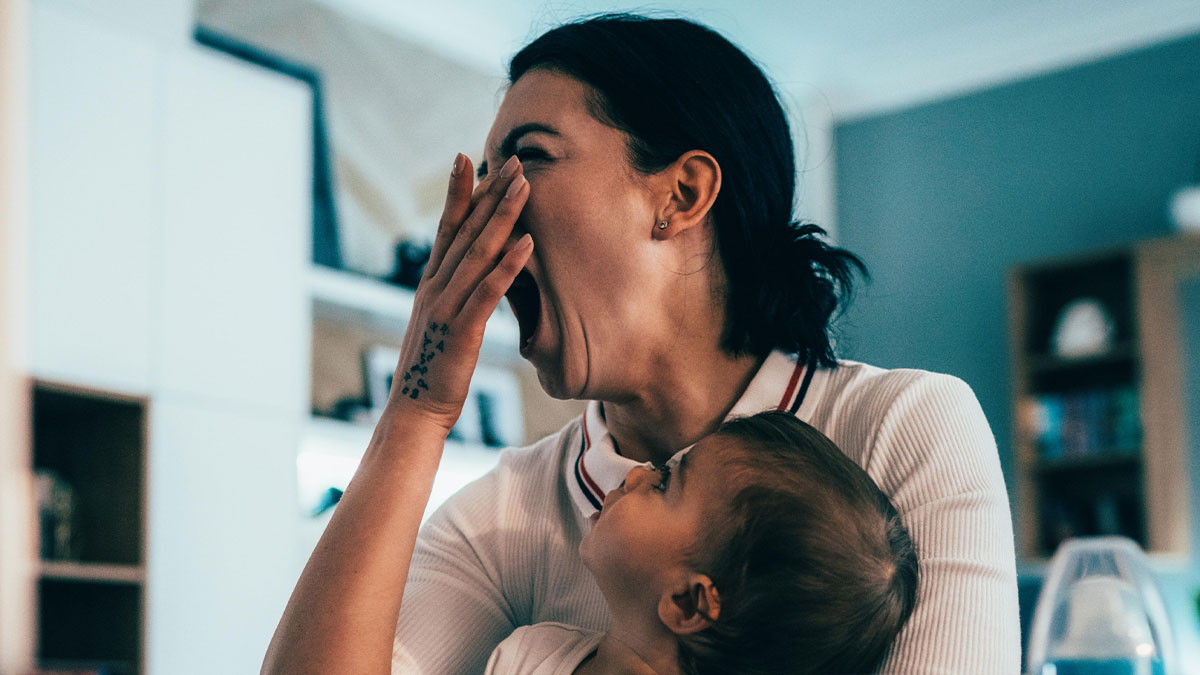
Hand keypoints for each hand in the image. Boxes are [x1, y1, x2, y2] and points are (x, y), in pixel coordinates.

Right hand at [382, 152, 531, 434]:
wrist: (415, 413)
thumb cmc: (434, 372)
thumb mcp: (443, 326)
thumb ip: (455, 298)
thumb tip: (474, 279)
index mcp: (430, 285)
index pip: (445, 229)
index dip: (458, 193)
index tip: (468, 158)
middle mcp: (434, 288)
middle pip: (464, 230)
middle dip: (488, 192)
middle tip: (511, 159)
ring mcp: (446, 308)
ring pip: (478, 252)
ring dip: (503, 217)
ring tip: (524, 186)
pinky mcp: (462, 331)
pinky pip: (488, 292)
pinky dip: (508, 266)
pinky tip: (527, 243)